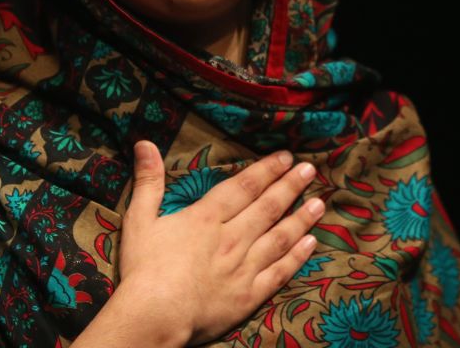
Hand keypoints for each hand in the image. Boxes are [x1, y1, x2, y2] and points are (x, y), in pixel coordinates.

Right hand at [117, 140, 322, 345]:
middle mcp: (231, 238)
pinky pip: (280, 272)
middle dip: (290, 186)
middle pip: (268, 207)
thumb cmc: (143, 270)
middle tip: (310, 170)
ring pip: (280, 237)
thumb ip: (148, 181)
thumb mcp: (138, 219)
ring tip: (320, 203)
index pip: (244, 187)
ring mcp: (243, 267)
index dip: (267, 170)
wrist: (154, 316)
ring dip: (301, 218)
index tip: (286, 157)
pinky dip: (297, 256)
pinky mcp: (249, 295)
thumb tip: (144, 142)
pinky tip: (311, 244)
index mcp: (206, 219)